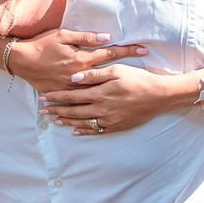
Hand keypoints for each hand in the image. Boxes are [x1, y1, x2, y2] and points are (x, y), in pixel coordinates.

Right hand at [1, 29, 146, 93]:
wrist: (21, 61)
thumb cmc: (42, 45)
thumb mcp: (64, 36)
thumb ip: (86, 38)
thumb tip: (107, 38)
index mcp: (82, 59)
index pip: (111, 54)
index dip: (128, 51)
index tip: (144, 50)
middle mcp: (80, 76)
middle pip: (109, 74)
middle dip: (129, 72)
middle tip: (147, 73)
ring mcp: (72, 88)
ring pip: (98, 91)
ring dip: (115, 91)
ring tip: (132, 93)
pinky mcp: (64, 95)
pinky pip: (82, 102)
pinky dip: (94, 103)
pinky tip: (107, 107)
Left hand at [41, 65, 200, 133]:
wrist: (159, 96)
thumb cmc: (139, 79)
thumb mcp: (117, 70)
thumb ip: (94, 74)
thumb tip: (74, 78)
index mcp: (100, 94)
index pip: (72, 96)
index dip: (57, 97)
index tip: (44, 97)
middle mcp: (102, 109)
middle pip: (74, 111)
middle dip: (57, 111)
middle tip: (44, 112)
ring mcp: (109, 120)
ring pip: (83, 122)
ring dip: (68, 121)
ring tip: (55, 121)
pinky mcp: (117, 126)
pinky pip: (96, 131)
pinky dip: (84, 131)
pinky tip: (75, 131)